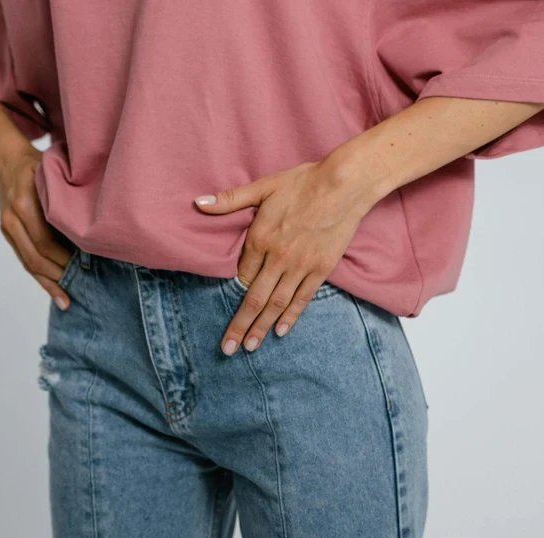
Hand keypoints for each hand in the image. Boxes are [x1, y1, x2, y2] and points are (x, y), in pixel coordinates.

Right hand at [0, 145, 73, 309]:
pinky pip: (24, 261)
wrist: (5, 161)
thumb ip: (65, 196)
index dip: (64, 258)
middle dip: (59, 275)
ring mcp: (8, 228)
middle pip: (36, 257)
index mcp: (24, 203)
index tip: (86, 268)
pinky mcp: (8, 235)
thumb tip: (91, 226)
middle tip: (82, 287)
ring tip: (67, 300)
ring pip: (29, 263)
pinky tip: (55, 293)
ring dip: (49, 283)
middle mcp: (12, 219)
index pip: (45, 241)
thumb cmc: (37, 166)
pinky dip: (40, 279)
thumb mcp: (52, 174)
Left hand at [195, 159, 375, 355]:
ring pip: (276, 303)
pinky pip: (302, 298)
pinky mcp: (321, 269)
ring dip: (261, 327)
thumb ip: (230, 200)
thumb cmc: (302, 182)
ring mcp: (300, 266)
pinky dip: (290, 316)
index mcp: (260, 238)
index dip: (234, 291)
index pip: (242, 274)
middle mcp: (278, 258)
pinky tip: (280, 331)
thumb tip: (198, 203)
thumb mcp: (263, 187)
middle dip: (240, 325)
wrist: (344, 184)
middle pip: (254, 298)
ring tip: (250, 347)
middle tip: (228, 349)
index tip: (226, 310)